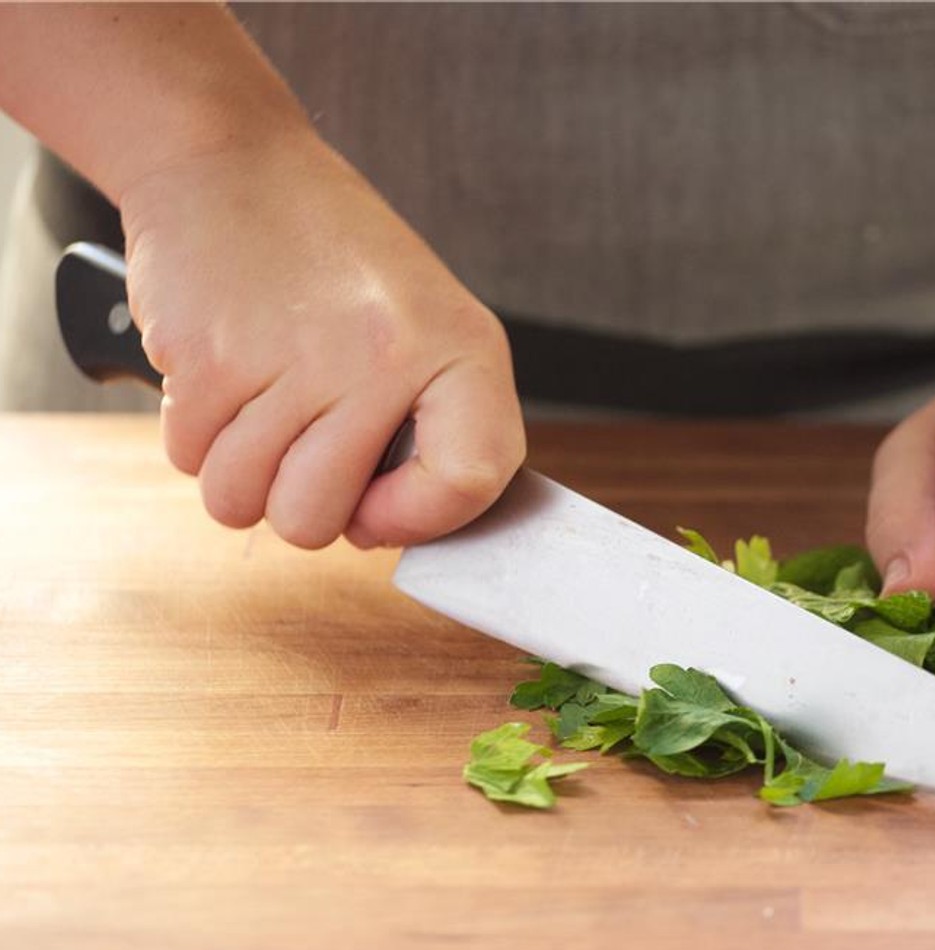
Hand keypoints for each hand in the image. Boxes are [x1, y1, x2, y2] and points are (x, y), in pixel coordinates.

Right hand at [120, 127, 523, 549]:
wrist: (231, 161)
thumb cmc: (336, 260)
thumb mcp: (428, 325)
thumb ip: (436, 425)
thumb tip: (390, 528)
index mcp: (463, 350)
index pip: (470, 481)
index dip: (417, 518)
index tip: (378, 506)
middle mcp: (386, 358)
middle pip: (317, 521)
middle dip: (294, 505)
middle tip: (298, 444)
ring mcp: (295, 360)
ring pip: (241, 503)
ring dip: (236, 474)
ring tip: (259, 402)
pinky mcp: (209, 359)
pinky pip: (189, 460)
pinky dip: (194, 432)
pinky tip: (224, 372)